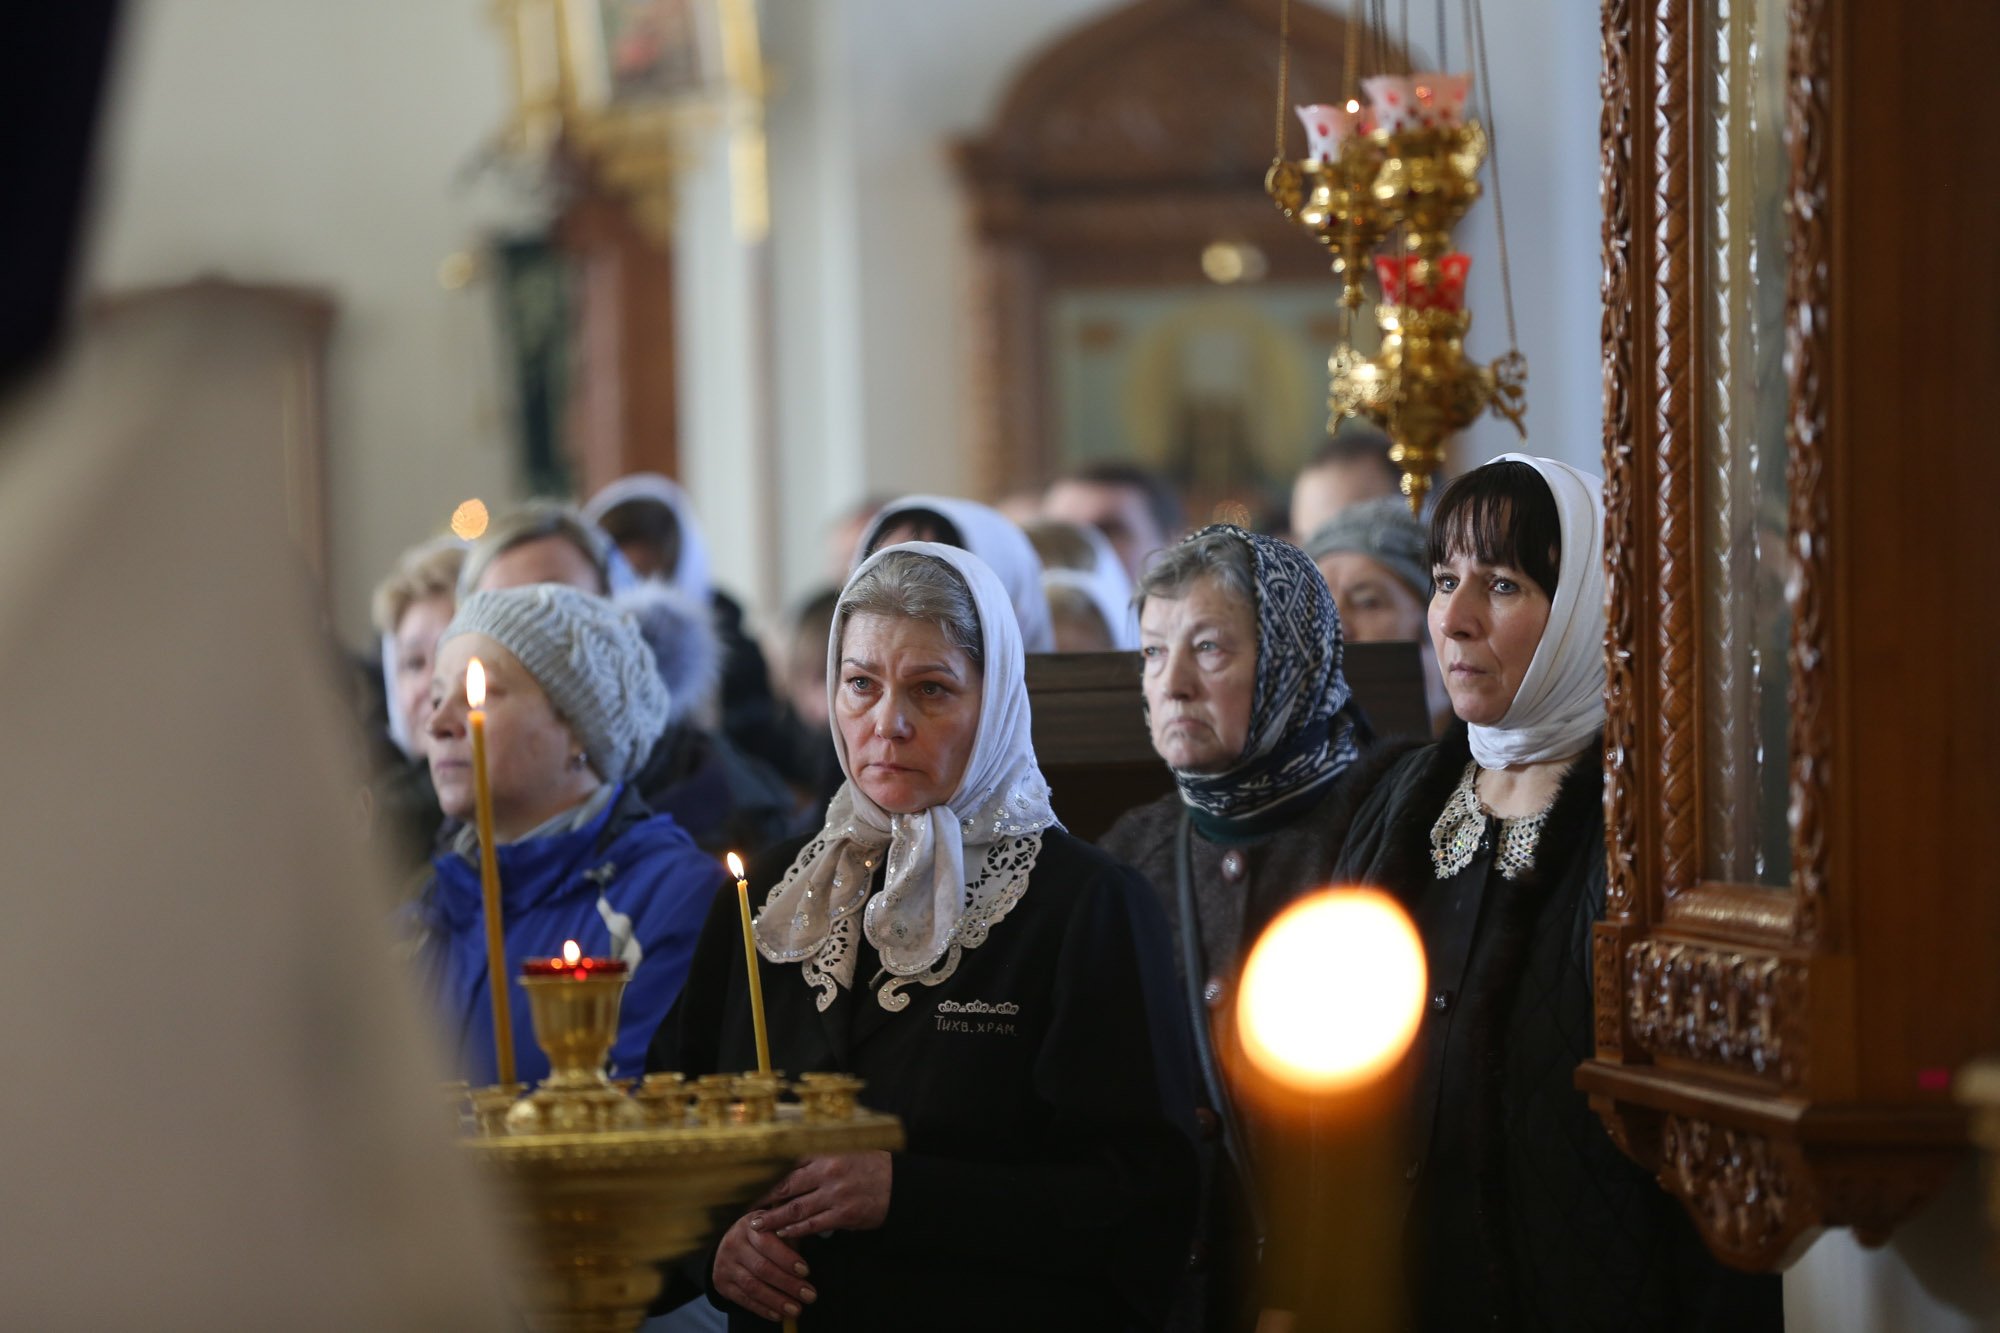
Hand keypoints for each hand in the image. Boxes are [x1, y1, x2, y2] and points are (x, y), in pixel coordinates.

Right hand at [713, 1211, 816, 1322]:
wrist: (730, 1245)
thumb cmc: (762, 1237)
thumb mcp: (773, 1228)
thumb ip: (789, 1238)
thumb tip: (806, 1262)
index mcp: (749, 1226)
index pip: (768, 1243)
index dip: (787, 1258)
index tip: (806, 1271)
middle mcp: (733, 1244)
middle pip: (762, 1267)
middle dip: (788, 1284)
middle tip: (810, 1295)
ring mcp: (725, 1265)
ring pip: (752, 1286)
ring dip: (777, 1301)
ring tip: (797, 1310)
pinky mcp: (722, 1283)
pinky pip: (743, 1299)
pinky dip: (763, 1309)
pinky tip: (779, 1315)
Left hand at [755, 1150, 892, 1238]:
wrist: (900, 1184)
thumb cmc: (872, 1167)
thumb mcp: (846, 1153)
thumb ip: (821, 1159)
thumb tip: (792, 1170)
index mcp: (827, 1154)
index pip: (790, 1165)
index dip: (770, 1177)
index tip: (754, 1185)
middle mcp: (828, 1172)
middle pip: (787, 1186)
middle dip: (765, 1199)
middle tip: (748, 1208)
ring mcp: (836, 1195)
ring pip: (797, 1209)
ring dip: (775, 1218)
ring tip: (758, 1224)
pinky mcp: (844, 1215)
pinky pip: (814, 1225)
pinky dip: (797, 1230)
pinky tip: (784, 1233)